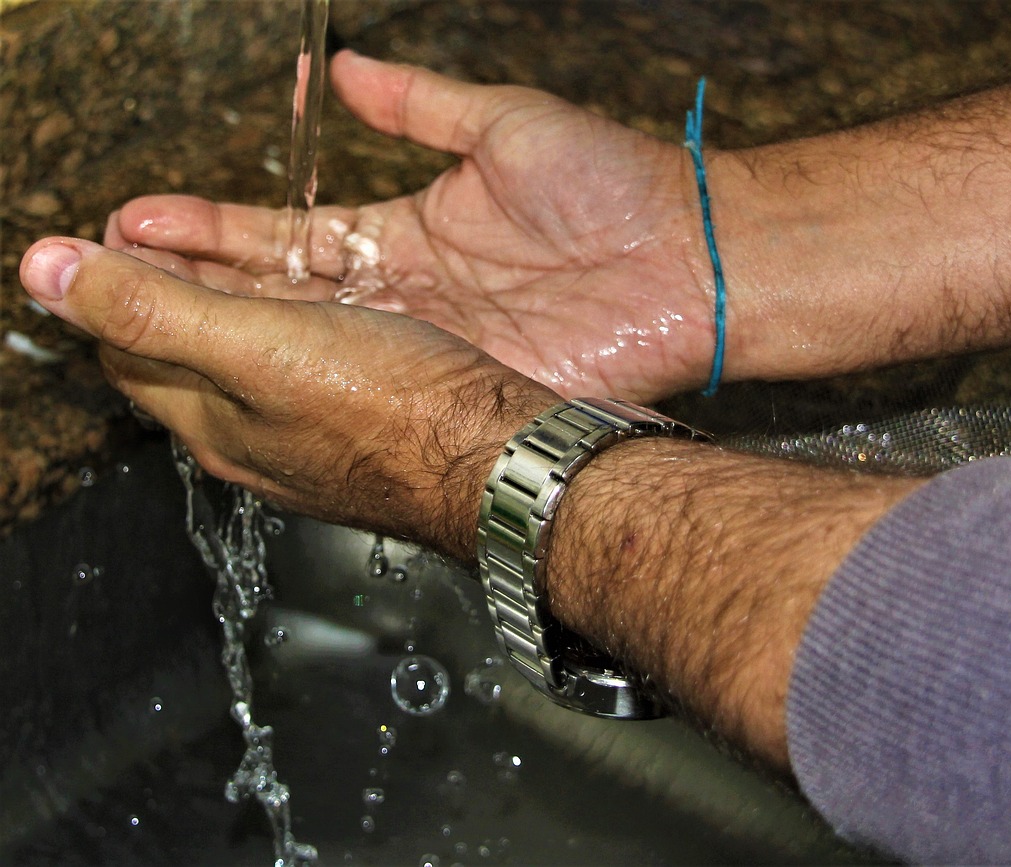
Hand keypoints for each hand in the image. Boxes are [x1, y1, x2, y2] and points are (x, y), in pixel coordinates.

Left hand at [20, 237, 557, 555]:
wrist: (505, 461)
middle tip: (168, 234)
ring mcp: (313, 442)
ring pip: (250, 367)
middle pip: (185, 360)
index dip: (113, 283)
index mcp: (216, 422)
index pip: (128, 350)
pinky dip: (294, 332)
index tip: (118, 226)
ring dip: (233, 307)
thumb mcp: (258, 346)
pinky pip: (307, 376)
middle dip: (166, 293)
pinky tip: (326, 316)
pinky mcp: (368, 434)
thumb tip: (44, 269)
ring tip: (240, 260)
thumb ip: (151, 310)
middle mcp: (256, 441)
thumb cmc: (398, 411)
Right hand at [104, 51, 716, 402]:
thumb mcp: (504, 124)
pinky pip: (374, 389)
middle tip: (110, 281)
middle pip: (283, 300)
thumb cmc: (615, 186)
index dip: (215, 230)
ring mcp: (430, 349)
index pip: (289, 235)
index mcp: (410, 232)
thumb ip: (421, 104)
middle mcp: (409, 297)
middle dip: (198, 290)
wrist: (691, 260)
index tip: (141, 221)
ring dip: (231, 341)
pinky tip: (238, 379)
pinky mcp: (460, 389)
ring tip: (139, 329)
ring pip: (312, 352)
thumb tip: (343, 72)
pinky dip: (308, 384)